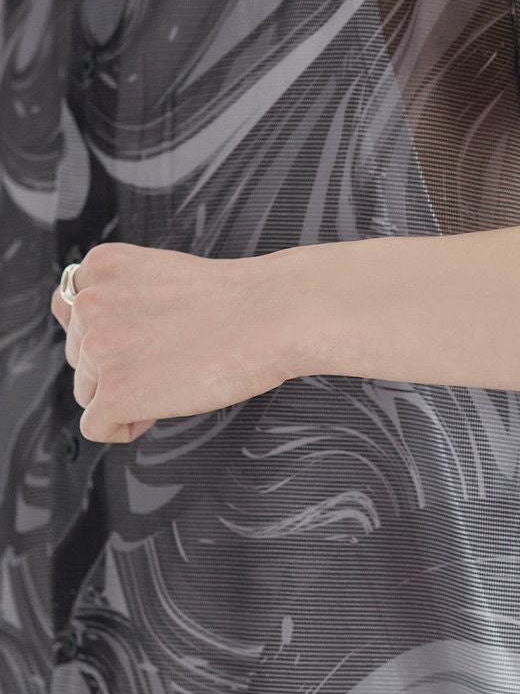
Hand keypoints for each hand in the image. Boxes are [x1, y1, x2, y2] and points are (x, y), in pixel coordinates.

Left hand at [49, 242, 296, 444]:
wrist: (273, 314)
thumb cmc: (235, 299)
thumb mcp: (159, 273)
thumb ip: (112, 293)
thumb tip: (73, 319)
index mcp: (101, 267)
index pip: (74, 314)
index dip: (113, 333)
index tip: (147, 335)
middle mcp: (89, 303)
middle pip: (82, 358)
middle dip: (121, 365)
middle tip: (174, 354)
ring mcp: (99, 348)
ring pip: (90, 393)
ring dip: (129, 393)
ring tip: (177, 374)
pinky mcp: (115, 392)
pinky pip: (98, 427)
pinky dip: (128, 426)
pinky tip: (163, 405)